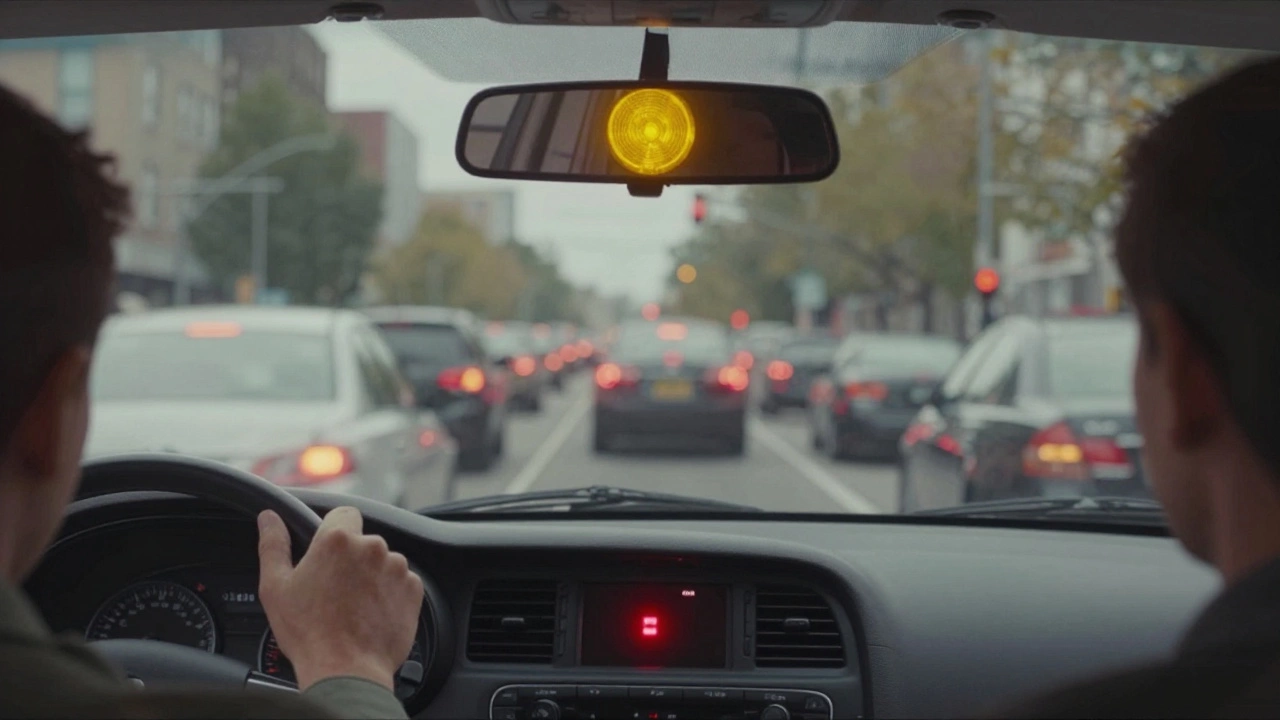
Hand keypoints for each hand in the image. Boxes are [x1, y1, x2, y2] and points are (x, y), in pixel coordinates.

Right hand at [257, 506, 422, 690]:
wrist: (346, 670)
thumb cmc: (309, 633)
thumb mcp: (276, 587)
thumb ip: (273, 545)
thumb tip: (268, 518)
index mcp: (337, 540)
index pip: (344, 514)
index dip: (335, 530)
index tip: (328, 552)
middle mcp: (372, 547)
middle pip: (363, 541)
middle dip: (352, 559)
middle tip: (334, 589)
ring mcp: (397, 568)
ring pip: (383, 562)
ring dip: (372, 576)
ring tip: (353, 606)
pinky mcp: (413, 589)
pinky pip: (401, 582)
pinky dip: (390, 594)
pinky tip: (371, 614)